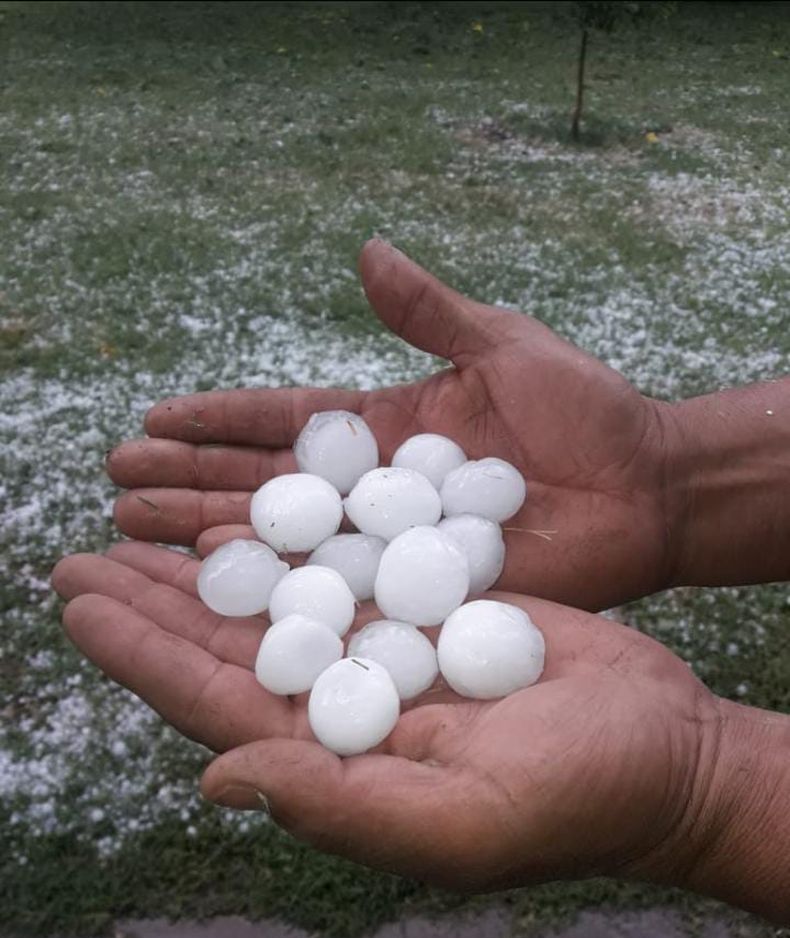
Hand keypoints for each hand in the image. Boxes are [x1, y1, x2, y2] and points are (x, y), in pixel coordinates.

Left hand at [51, 541, 721, 892]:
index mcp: (337, 762)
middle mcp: (348, 706)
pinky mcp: (431, 608)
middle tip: (81, 552)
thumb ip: (335, 804)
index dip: (142, 655)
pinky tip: (253, 507)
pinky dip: (295, 537)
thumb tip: (214, 778)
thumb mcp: (459, 822)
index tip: (79, 604)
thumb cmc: (576, 800)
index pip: (213, 702)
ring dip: (211, 561)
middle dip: (154, 600)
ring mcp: (388, 652)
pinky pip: (344, 566)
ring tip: (145, 519)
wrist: (665, 748)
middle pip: (229, 642)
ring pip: (277, 598)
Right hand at [107, 240, 680, 610]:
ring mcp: (394, 548)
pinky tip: (215, 585)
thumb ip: (428, 313)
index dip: (222, 421)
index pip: (287, 425)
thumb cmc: (587, 413)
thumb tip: (362, 252)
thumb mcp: (502, 345)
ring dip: (209, 534)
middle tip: (117, 479)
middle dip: (191, 480)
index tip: (155, 415)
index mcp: (390, 431)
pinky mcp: (422, 593)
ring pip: (287, 544)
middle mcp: (378, 495)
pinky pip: (339, 593)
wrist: (648, 487)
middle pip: (267, 488)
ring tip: (135, 526)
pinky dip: (280, 591)